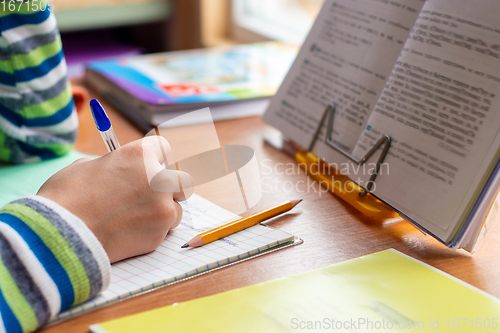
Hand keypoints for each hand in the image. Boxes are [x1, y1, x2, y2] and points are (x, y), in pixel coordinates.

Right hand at [38, 136, 193, 262]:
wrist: (60, 235)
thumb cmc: (67, 197)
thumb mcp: (88, 166)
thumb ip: (117, 167)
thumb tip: (126, 172)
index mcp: (139, 155)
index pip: (163, 148)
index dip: (155, 158)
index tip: (150, 166)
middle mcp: (158, 179)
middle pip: (181, 180)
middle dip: (170, 187)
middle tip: (152, 194)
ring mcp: (162, 207)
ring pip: (176, 208)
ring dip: (161, 211)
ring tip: (134, 217)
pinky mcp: (160, 232)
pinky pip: (165, 229)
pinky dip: (153, 230)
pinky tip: (130, 231)